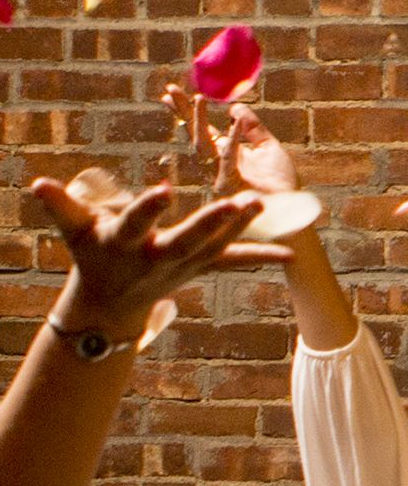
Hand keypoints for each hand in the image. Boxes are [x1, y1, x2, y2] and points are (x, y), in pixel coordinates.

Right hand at [32, 174, 289, 337]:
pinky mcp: (203, 267)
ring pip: (217, 245)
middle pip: (187, 239)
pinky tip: (292, 254)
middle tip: (237, 201)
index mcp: (127, 244)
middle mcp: (160, 257)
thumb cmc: (92, 255)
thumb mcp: (75, 232)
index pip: (136, 223)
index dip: (147, 208)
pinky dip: (262, 257)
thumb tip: (37, 184)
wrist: (113, 301)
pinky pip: (235, 261)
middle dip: (211, 222)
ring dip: (242, 226)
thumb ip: (62, 207)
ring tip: (264, 202)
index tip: (162, 188)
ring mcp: (186, 265)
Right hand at [164, 88, 300, 201]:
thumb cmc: (280, 184)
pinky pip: (230, 158)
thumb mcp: (269, 148)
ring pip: (204, 145)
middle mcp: (217, 164)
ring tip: (199, 98)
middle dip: (182, 112)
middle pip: (195, 134)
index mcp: (224, 155)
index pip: (201, 129)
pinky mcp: (232, 185)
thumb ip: (253, 128)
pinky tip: (235, 120)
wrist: (292, 212)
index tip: (171, 92)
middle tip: (170, 89)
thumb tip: (235, 107)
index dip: (187, 111)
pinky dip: (233, 138)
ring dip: (200, 121)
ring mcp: (221, 175)